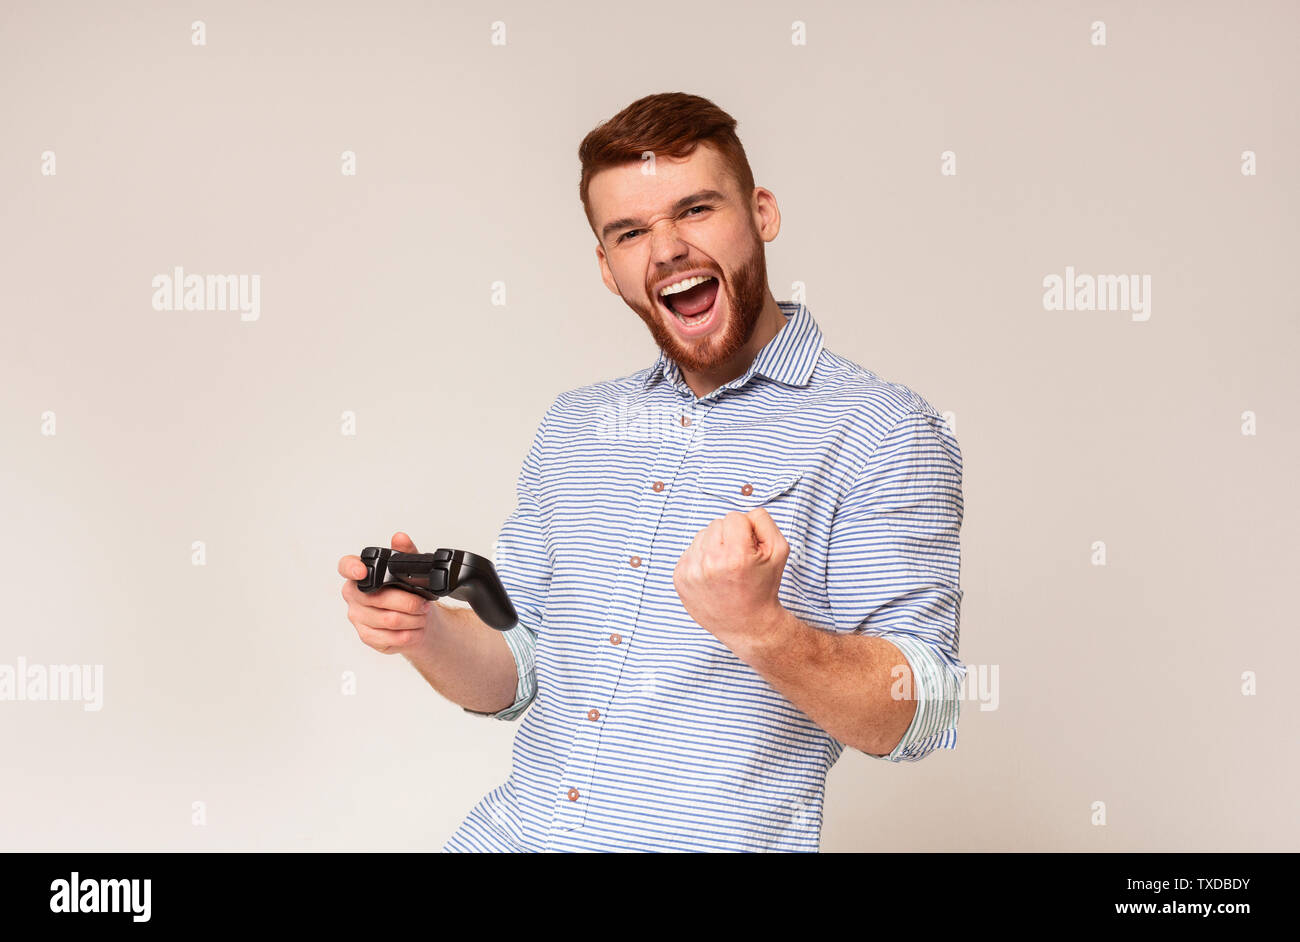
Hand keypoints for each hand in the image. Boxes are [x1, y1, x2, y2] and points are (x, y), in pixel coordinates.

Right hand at [339, 531, 434, 654]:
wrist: (417, 619)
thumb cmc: (409, 592)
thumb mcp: (411, 570)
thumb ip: (406, 553)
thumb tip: (400, 538)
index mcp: (360, 574)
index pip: (346, 566)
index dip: (352, 568)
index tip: (363, 571)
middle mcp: (354, 594)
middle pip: (378, 598)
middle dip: (408, 602)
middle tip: (423, 603)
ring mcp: (357, 616)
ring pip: (388, 619)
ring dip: (412, 618)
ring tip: (422, 615)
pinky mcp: (366, 635)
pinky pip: (389, 637)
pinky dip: (409, 633)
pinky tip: (414, 629)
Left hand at [673, 508, 790, 650]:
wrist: (747, 624)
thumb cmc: (763, 586)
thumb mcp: (779, 551)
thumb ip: (763, 521)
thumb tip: (742, 514)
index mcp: (735, 556)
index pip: (735, 517)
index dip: (747, 531)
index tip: (750, 551)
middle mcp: (710, 563)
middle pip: (716, 524)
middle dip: (729, 537)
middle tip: (738, 561)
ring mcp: (691, 572)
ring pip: (702, 536)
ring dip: (714, 546)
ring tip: (725, 568)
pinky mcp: (679, 578)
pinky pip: (690, 551)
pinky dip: (701, 558)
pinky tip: (712, 575)